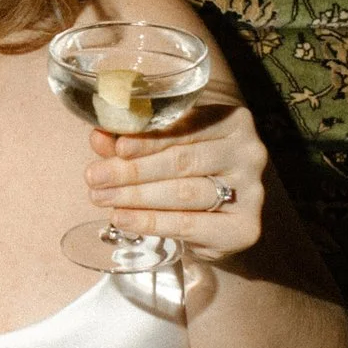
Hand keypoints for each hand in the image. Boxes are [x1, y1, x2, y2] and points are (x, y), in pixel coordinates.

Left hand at [85, 103, 266, 262]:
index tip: (116, 148)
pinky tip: (123, 219)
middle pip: (182, 161)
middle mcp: (249, 152)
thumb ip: (132, 143)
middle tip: (95, 178)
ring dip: (136, 197)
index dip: (147, 139)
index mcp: (233, 121)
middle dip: (133, 170)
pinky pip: (190, 224)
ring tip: (102, 198)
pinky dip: (151, 222)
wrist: (217, 219)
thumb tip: (98, 137)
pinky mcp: (245, 227)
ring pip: (185, 192)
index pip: (186, 127)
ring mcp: (252, 191)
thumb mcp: (161, 150)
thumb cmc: (188, 172)